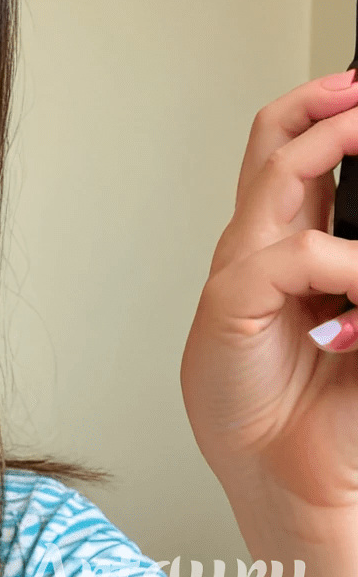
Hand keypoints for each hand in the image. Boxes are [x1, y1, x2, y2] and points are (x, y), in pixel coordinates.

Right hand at [181, 71, 357, 510]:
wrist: (292, 476)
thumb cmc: (330, 407)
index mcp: (295, 244)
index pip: (300, 155)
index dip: (330, 112)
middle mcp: (264, 244)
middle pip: (272, 140)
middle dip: (319, 101)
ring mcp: (243, 267)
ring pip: (272, 170)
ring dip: (324, 137)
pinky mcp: (231, 301)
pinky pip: (289, 254)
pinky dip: (339, 258)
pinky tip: (357, 286)